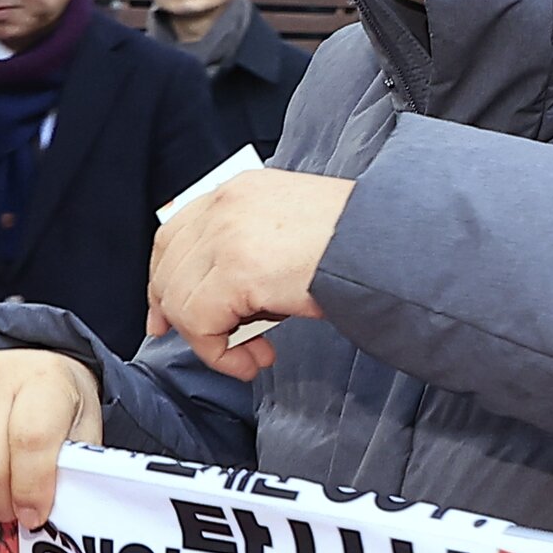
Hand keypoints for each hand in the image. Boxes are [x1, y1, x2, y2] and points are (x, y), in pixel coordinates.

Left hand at [147, 168, 354, 379]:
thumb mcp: (293, 231)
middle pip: (167, 267)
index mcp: (240, 190)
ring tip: (252, 356)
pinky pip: (200, 324)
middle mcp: (225, 205)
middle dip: (179, 317)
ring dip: (211, 342)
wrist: (387, 245)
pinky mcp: (235, 270)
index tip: (167, 316)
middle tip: (213, 348)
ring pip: (180, 301)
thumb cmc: (358, 244)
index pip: (176, 233)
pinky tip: (253, 361)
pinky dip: (220, 355)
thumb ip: (253, 248)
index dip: (164, 278)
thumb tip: (229, 297)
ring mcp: (226, 235)